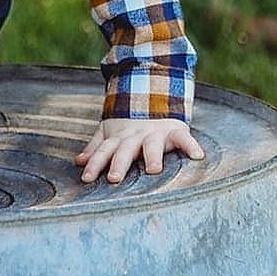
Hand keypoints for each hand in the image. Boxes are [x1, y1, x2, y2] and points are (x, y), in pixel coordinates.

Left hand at [77, 118, 204, 183]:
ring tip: (154, 170)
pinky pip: (184, 138)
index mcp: (119, 138)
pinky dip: (191, 146)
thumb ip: (96, 148)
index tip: (86, 178)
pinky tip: (198, 156)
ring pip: (152, 145)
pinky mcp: (174, 131)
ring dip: (152, 156)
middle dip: (119, 163)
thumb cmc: (129, 126)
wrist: (154, 97)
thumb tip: (78, 162)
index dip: (94, 164)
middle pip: (125, 150)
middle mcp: (135, 136)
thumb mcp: (111, 133)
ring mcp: (155, 133)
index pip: (104, 151)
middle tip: (114, 178)